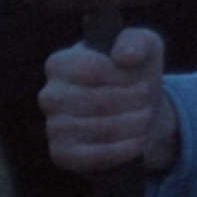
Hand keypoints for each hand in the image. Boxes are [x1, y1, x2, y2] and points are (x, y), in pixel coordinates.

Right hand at [38, 26, 179, 172]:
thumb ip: (136, 40)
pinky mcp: (62, 155)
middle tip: (147, 102)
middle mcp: (49, 95)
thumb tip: (124, 57)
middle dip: (134, 102)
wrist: (140, 115)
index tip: (142, 79)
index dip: (124, 77)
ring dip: (134, 125)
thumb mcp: (145, 48)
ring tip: (145, 119)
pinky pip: (93, 156)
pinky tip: (138, 142)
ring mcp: (53, 127)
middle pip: (98, 100)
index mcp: (60, 63)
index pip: (92, 69)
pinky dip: (123, 150)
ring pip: (100, 129)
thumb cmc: (136, 75)